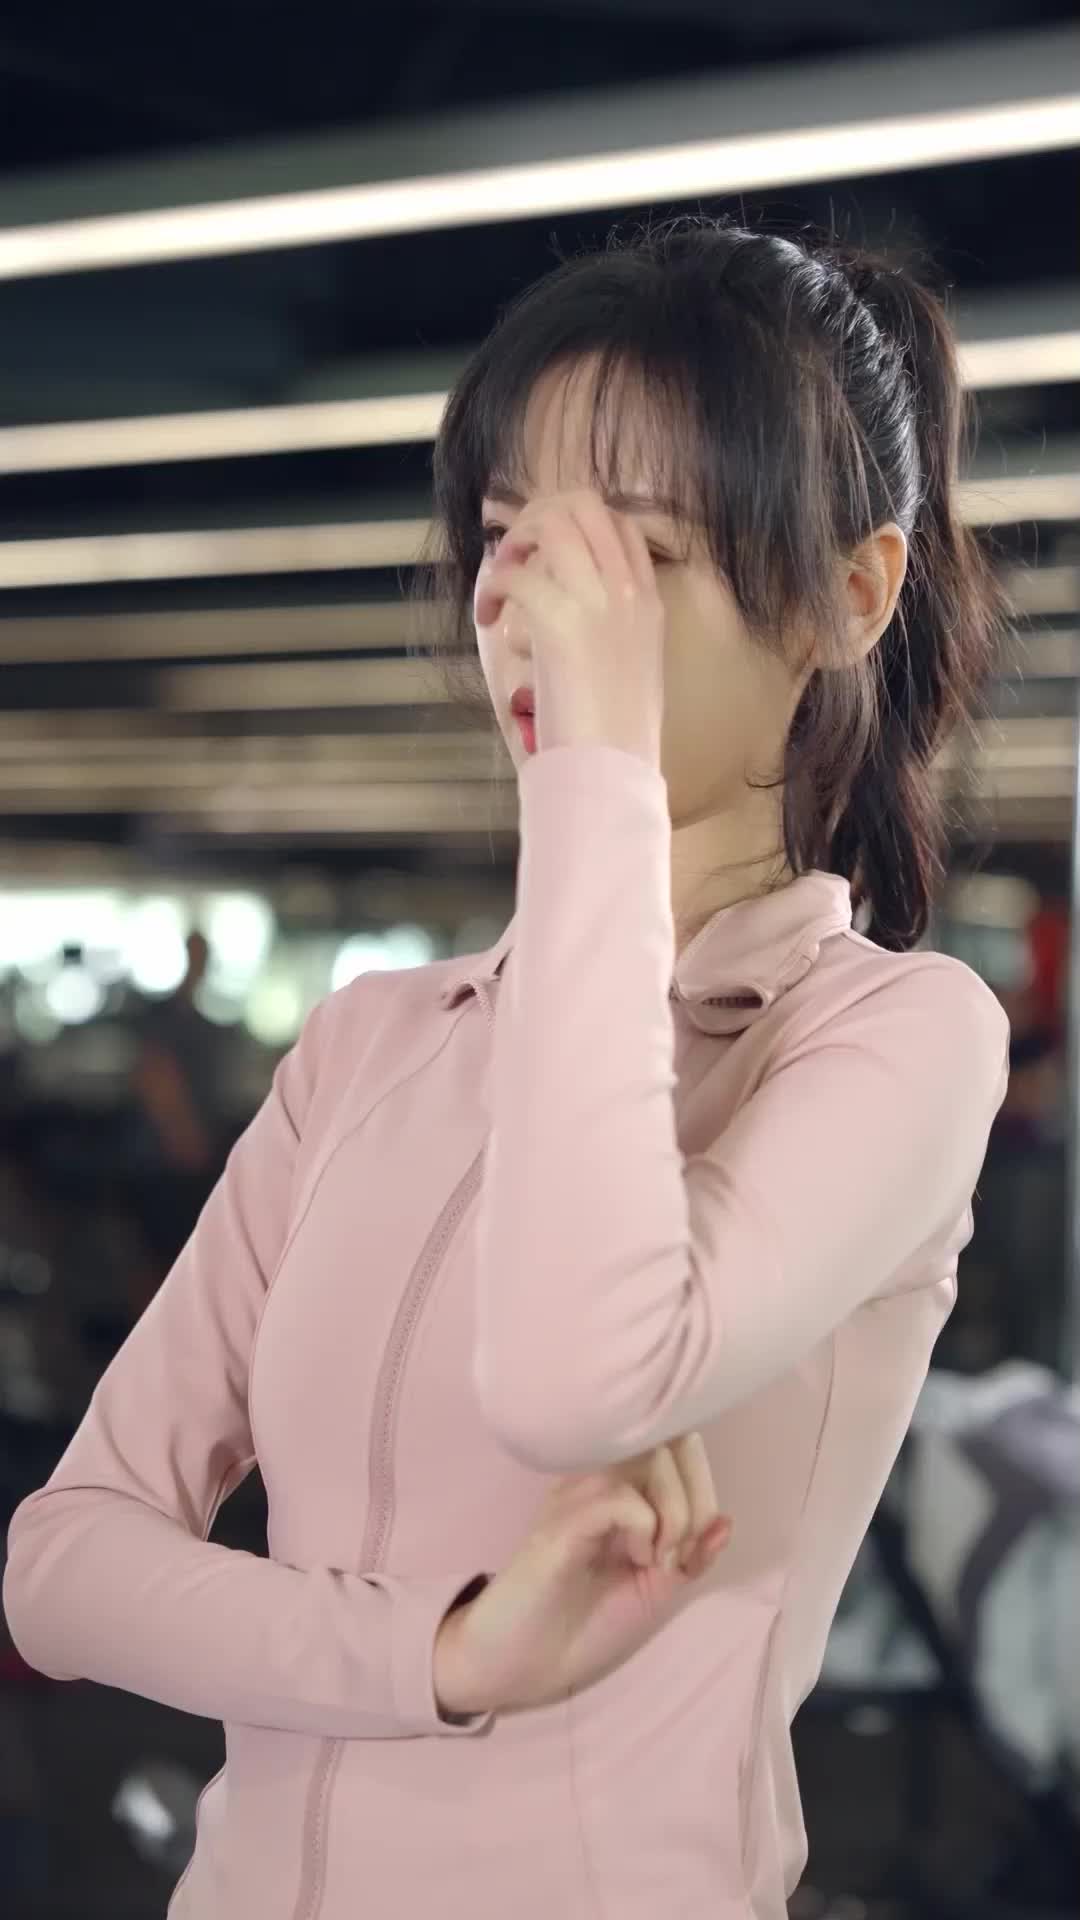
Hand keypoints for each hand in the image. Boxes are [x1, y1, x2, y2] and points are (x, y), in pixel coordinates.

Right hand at [433, 1433, 729, 1716]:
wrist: (521, 1663)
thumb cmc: (581, 1624)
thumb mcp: (654, 1588)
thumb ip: (690, 1554)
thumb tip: (726, 1521)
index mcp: (615, 1484)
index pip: (677, 1441)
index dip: (704, 1486)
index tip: (693, 1546)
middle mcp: (593, 1474)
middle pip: (670, 1440)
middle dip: (696, 1498)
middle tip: (678, 1552)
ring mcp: (576, 1492)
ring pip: (651, 1460)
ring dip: (675, 1514)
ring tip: (656, 1558)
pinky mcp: (562, 1521)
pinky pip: (624, 1498)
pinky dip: (647, 1530)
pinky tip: (633, 1561)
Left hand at [473, 489, 665, 766]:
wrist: (613, 771)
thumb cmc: (614, 737)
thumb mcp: (628, 670)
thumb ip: (608, 631)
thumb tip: (563, 614)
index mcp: (649, 603)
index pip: (621, 525)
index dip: (575, 525)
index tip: (545, 556)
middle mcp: (629, 591)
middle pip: (583, 506)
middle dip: (537, 518)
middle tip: (515, 558)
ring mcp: (600, 602)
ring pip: (551, 522)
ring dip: (513, 544)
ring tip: (501, 583)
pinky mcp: (562, 621)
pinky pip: (516, 574)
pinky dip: (492, 588)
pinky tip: (488, 616)